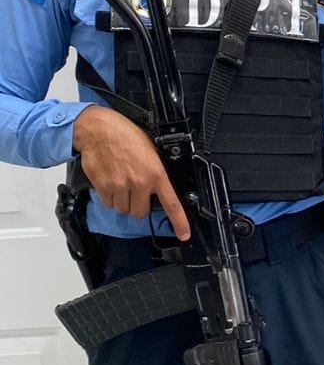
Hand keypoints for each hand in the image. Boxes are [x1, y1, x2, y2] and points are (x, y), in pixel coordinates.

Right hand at [73, 105, 190, 239]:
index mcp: (156, 174)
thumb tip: (160, 187)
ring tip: (121, 183)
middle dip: (138, 205)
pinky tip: (111, 182)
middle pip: (141, 213)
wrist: (98, 130)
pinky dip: (109, 198)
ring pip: (124, 210)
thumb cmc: (124, 135)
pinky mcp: (104, 188)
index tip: (184, 234)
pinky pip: (109, 204)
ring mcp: (121, 187)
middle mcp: (139, 183)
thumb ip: (156, 172)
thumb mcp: (151, 151)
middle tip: (134, 191)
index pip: (172, 204)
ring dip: (123, 202)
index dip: (179, 222)